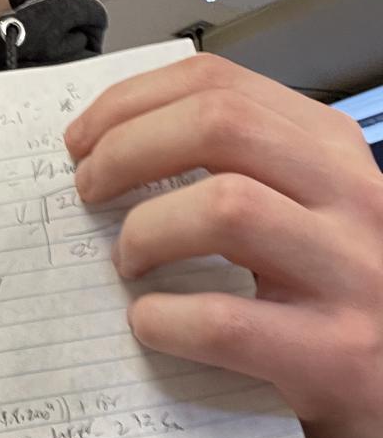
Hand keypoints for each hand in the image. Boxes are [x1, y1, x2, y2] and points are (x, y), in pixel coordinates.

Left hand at [63, 53, 382, 437]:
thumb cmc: (334, 293)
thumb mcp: (303, 207)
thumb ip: (233, 168)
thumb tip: (108, 146)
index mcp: (331, 149)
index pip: (220, 83)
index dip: (132, 101)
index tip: (84, 137)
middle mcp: (352, 195)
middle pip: (220, 124)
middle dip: (128, 148)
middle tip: (87, 188)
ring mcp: (353, 273)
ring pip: (227, 207)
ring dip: (147, 230)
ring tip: (127, 261)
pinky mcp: (338, 355)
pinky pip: (227, 320)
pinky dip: (166, 319)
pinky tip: (149, 324)